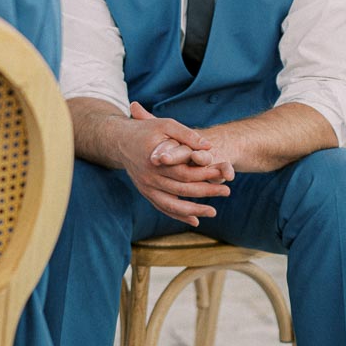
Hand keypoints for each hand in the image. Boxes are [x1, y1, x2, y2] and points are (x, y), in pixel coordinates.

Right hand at [120, 102, 233, 225]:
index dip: (207, 174)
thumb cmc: (145, 130)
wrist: (119, 140)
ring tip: (214, 211)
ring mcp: (146, 188)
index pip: (186, 172)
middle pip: (183, 190)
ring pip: (172, 205)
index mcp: (157, 161)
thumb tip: (209, 147)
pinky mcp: (145, 193)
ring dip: (194, 210)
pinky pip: (163, 208)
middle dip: (207, 191)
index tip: (226, 173)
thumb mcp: (165, 125)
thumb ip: (187, 134)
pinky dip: (178, 215)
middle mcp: (150, 178)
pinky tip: (194, 220)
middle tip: (227, 192)